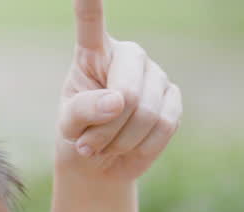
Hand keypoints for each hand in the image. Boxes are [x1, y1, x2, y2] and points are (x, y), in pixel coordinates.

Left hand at [57, 0, 182, 181]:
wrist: (101, 164)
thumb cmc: (80, 136)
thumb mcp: (69, 125)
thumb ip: (84, 110)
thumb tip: (119, 100)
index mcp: (94, 51)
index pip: (90, 21)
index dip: (89, 1)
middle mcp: (129, 55)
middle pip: (127, 93)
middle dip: (107, 128)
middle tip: (90, 143)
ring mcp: (156, 75)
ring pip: (147, 115)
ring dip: (121, 142)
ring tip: (107, 145)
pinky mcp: (174, 99)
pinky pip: (164, 127)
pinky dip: (142, 146)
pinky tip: (129, 146)